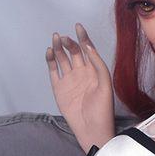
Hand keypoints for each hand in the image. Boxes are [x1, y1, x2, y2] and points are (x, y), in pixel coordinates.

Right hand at [46, 23, 114, 148]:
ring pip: (62, 59)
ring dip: (58, 48)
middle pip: (73, 52)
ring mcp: (69, 80)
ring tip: (55, 39)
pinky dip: (50, 61)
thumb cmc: (102, 109)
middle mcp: (81, 73)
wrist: (92, 129)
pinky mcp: (59, 88)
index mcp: (94, 70)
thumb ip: (97, 63)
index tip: (78, 27)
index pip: (87, 50)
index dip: (83, 37)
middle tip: (63, 37)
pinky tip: (49, 52)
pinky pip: (53, 71)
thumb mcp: (105, 83)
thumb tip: (87, 46)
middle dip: (69, 42)